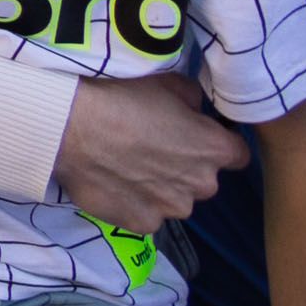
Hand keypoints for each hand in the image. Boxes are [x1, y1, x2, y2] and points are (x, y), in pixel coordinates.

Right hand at [49, 70, 249, 231]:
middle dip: (185, 167)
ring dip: (161, 188)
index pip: (236, 153)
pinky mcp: (142, 223)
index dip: (214, 143)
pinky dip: (135, 203)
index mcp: (215, 149)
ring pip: (174, 199)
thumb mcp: (165, 82)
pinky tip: (114, 184)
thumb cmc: (121, 97)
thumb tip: (193, 110)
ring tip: (127, 169)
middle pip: (203, 179)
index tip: (192, 136)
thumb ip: (192, 100)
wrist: (69, 126)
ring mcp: (172, 208)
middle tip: (151, 149)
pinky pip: (147, 214)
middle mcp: (203, 184)